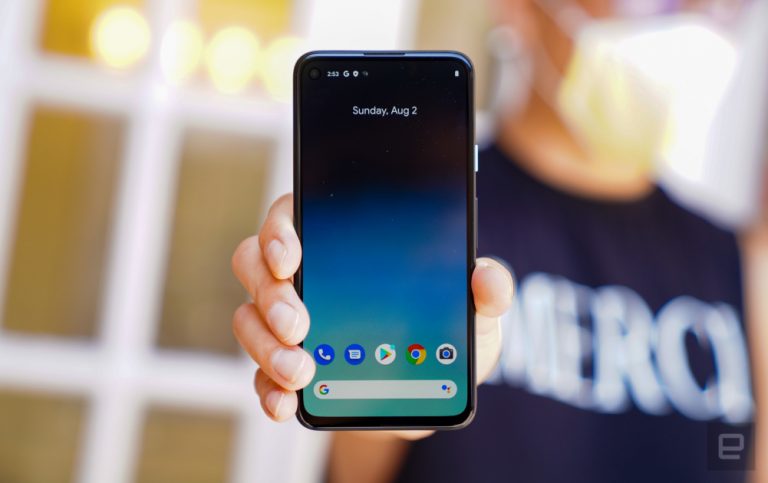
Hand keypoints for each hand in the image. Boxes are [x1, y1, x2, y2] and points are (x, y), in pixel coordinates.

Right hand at [232, 193, 513, 437]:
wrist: (435, 388)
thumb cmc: (447, 331)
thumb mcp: (476, 309)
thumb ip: (487, 290)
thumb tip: (486, 279)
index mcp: (340, 242)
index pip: (290, 216)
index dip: (279, 230)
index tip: (292, 257)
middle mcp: (305, 276)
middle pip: (255, 265)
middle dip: (271, 295)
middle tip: (302, 325)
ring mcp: (288, 323)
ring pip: (248, 319)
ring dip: (266, 346)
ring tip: (303, 372)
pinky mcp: (287, 367)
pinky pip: (260, 374)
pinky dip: (267, 389)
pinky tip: (286, 402)